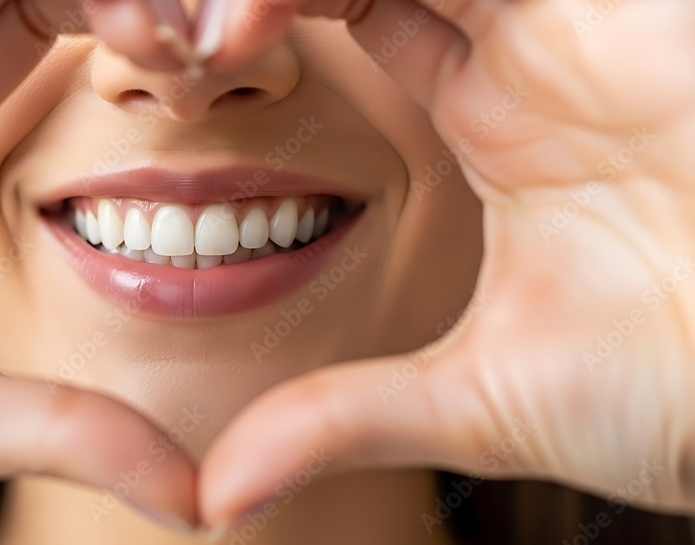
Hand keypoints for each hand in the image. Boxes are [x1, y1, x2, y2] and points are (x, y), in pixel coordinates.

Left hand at [197, 0, 694, 525]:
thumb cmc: (681, 388)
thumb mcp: (480, 400)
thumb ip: (342, 420)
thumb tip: (222, 493)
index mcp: (490, 117)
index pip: (345, 23)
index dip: (252, 31)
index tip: (166, 71)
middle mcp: (528, 49)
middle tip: (166, 30)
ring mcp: (576, 15)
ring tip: (214, 20)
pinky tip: (280, 5)